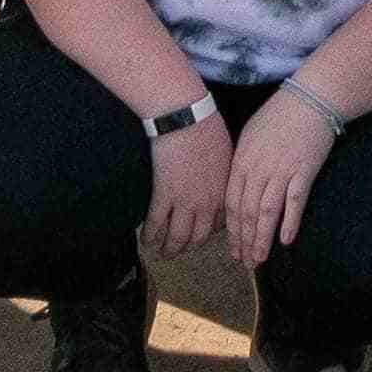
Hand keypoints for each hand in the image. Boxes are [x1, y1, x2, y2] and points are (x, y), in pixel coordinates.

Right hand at [141, 105, 234, 256]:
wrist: (188, 118)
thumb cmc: (208, 129)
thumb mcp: (226, 154)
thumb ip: (223, 173)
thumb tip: (218, 178)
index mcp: (223, 192)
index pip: (219, 224)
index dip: (208, 232)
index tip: (199, 233)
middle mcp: (206, 203)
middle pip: (199, 236)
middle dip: (188, 246)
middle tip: (180, 249)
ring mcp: (185, 201)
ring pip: (177, 236)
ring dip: (169, 248)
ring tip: (162, 252)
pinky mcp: (164, 194)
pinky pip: (156, 223)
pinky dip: (150, 235)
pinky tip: (145, 240)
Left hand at [225, 89, 339, 263]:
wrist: (309, 100)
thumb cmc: (279, 115)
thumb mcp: (250, 135)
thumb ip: (242, 163)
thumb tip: (238, 189)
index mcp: (242, 160)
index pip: (232, 202)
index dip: (231, 229)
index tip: (233, 248)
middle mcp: (258, 168)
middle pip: (247, 212)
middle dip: (244, 241)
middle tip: (244, 262)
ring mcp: (281, 171)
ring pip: (266, 212)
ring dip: (261, 239)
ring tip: (259, 259)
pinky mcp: (303, 171)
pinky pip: (294, 202)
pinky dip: (289, 222)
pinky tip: (285, 241)